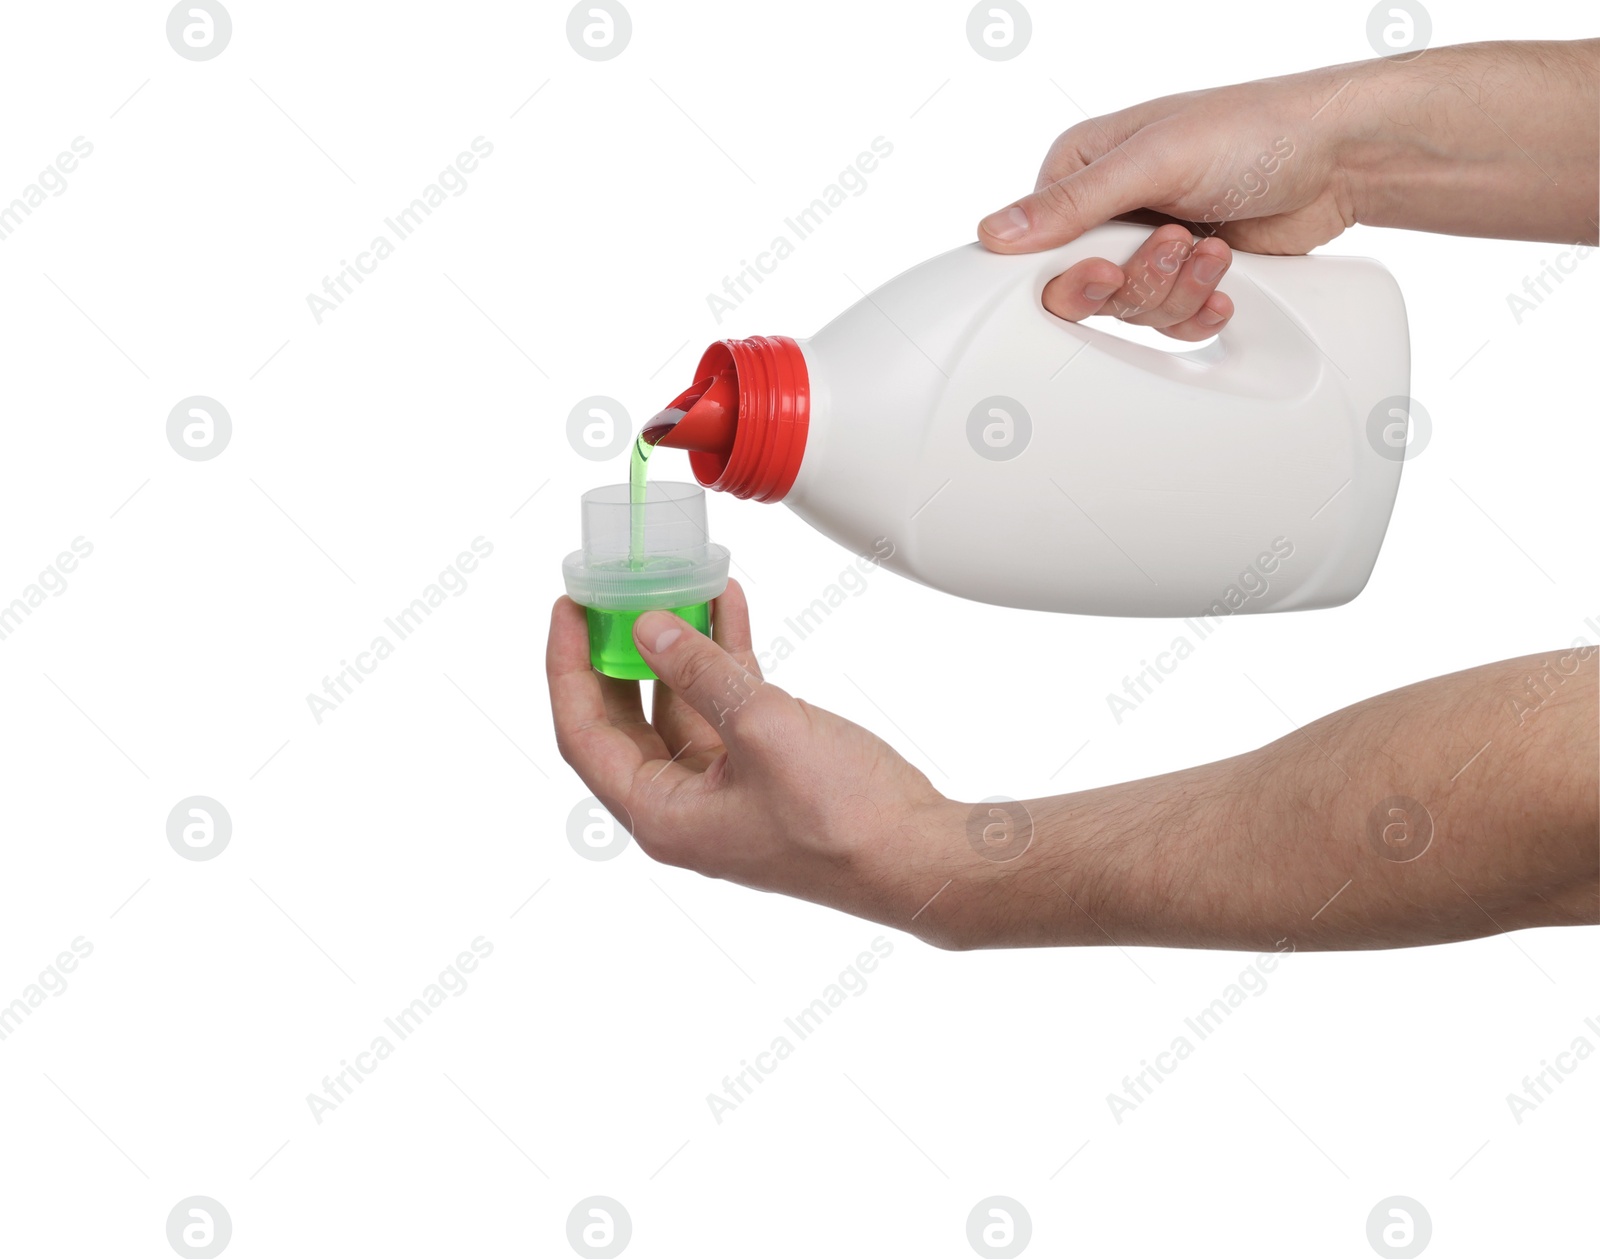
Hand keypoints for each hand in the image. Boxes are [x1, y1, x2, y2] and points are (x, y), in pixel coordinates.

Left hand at [547, 581, 962, 935]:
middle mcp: (682, 806)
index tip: (569, 609)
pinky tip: (728, 606)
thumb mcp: (762, 730)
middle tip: (609, 593)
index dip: (569, 668)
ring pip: (679, 704)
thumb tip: (649, 628)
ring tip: (675, 582)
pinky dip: (725, 658)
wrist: (916, 854)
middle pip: (625, 718)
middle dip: (618, 652)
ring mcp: (724, 787)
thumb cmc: (842, 819)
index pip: (585, 734)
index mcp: (661, 816)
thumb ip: (701, 674)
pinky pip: (727, 704)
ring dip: (679, 645)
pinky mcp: (764, 769)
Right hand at [978, 41, 1599, 336]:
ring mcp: (1147, 247)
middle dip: (1139, 281)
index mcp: (1082, 169)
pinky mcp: (1185, 278)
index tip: (1104, 274)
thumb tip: (994, 234)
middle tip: (1175, 250)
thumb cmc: (1257, 131)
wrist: (1342, 159)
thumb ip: (1073, 203)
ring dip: (1178, 292)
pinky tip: (1223, 283)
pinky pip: (1167, 324)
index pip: (1038, 247)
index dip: (1071, 272)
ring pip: (1130, 311)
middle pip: (1086, 289)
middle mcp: (1108, 211)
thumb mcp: (1155, 159)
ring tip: (1214, 250)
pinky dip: (1198, 311)